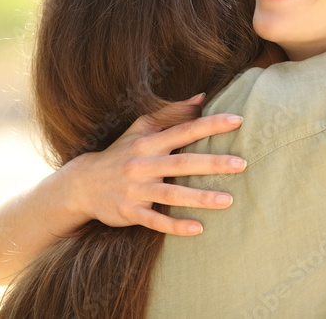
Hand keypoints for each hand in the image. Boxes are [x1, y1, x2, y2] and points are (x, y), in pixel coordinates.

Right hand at [65, 94, 246, 235]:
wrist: (83, 184)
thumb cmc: (121, 153)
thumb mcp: (140, 129)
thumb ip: (171, 113)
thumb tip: (201, 97)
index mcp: (149, 142)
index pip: (184, 130)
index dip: (210, 125)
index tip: (237, 120)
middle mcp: (143, 164)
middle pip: (182, 163)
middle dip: (212, 163)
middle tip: (242, 164)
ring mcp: (136, 190)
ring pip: (172, 195)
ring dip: (200, 198)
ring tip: (228, 200)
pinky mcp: (130, 212)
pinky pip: (155, 221)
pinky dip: (175, 226)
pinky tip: (198, 229)